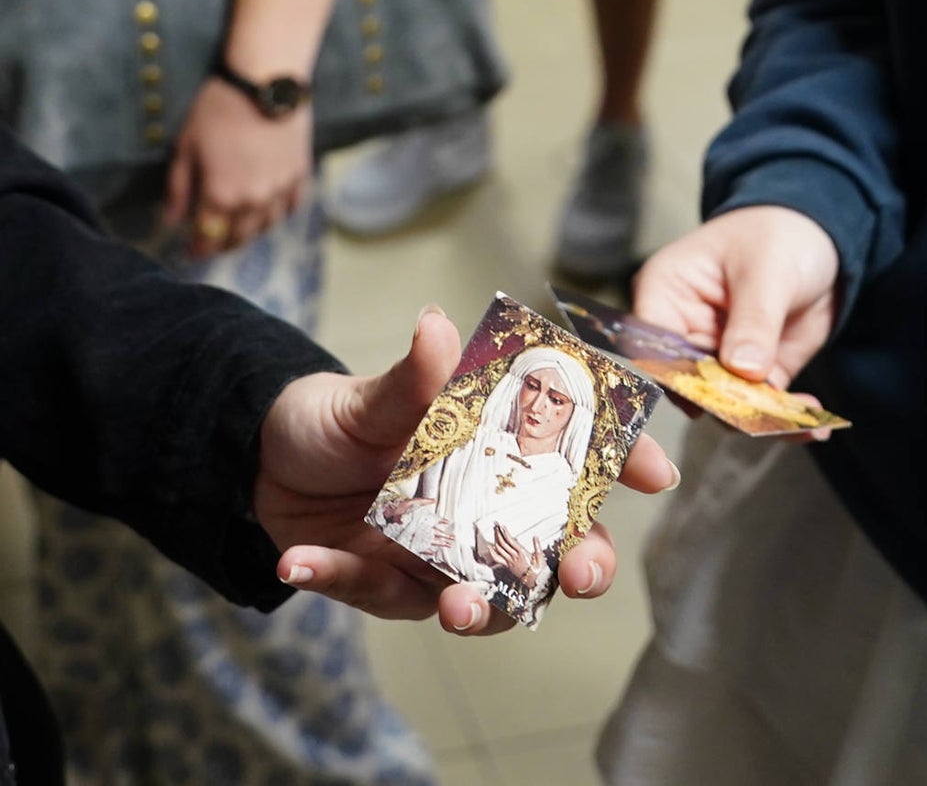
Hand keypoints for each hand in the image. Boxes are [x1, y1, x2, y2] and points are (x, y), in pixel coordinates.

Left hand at [163, 78, 312, 259]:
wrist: (267, 82)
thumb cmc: (219, 108)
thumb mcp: (187, 145)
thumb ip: (178, 187)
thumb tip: (171, 220)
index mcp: (222, 195)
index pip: (208, 237)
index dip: (197, 250)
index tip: (188, 254)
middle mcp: (254, 201)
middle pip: (238, 238)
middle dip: (222, 245)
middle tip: (211, 244)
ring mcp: (281, 191)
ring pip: (265, 227)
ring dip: (249, 233)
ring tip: (237, 229)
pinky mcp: (300, 177)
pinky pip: (290, 208)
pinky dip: (277, 214)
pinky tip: (268, 211)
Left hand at [254, 308, 680, 634]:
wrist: (262, 462)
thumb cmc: (337, 419)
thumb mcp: (371, 395)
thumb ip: (414, 377)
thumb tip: (436, 325)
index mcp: (499, 455)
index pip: (578, 461)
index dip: (626, 466)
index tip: (657, 473)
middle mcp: (484, 512)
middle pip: (556, 549)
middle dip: (583, 567)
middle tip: (581, 574)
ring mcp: (440, 556)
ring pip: (486, 598)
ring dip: (477, 608)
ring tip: (453, 607)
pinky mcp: (385, 584)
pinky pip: (374, 594)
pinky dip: (338, 581)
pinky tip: (300, 563)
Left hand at [490, 525, 545, 587]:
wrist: (536, 582)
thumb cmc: (539, 570)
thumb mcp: (540, 557)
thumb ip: (537, 546)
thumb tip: (535, 537)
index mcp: (522, 553)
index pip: (511, 541)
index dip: (505, 533)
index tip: (502, 526)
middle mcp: (514, 557)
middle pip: (503, 543)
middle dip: (499, 533)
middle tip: (496, 525)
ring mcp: (510, 562)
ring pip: (500, 549)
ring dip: (496, 540)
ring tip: (494, 532)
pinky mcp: (508, 566)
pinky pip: (498, 559)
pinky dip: (493, 553)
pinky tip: (490, 548)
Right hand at [633, 205, 839, 438]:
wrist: (819, 237)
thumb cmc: (777, 233)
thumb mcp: (767, 269)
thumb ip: (753, 320)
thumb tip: (742, 369)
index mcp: (666, 294)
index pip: (651, 346)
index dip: (676, 375)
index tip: (710, 396)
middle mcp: (684, 332)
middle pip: (688, 384)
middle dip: (725, 405)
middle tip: (761, 417)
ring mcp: (718, 357)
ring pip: (725, 403)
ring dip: (761, 418)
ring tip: (799, 424)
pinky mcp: (753, 374)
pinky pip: (761, 405)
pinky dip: (786, 418)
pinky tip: (812, 424)